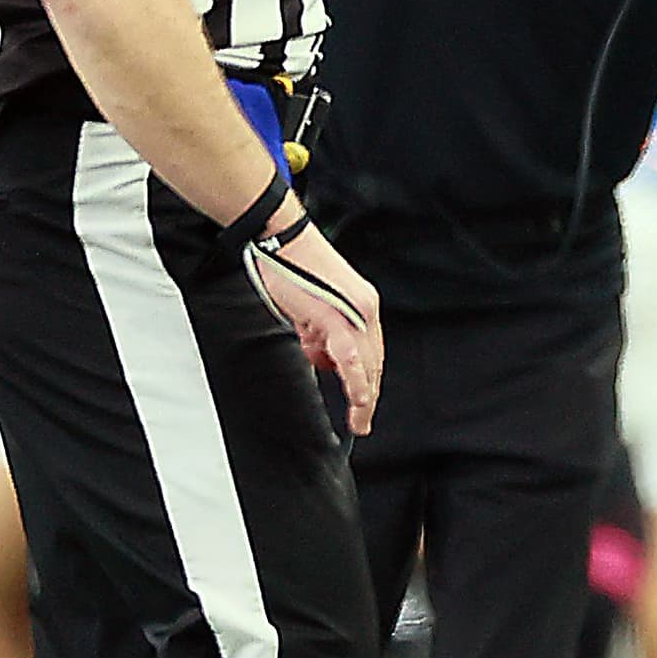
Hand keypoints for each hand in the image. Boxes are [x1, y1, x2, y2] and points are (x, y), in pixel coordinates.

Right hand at [246, 215, 382, 434]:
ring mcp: (354, 312)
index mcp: (364, 305)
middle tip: (363, 421)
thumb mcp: (311, 308)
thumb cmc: (291, 266)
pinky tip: (358, 402)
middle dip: (370, 394)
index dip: (369, 379)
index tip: (364, 401)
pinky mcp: (334, 315)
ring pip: (367, 364)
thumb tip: (322, 360)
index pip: (373, 350)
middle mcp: (366, 308)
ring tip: (360, 421)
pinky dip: (355, 382)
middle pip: (375, 361)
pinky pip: (350, 357)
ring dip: (365, 397)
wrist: (280, 236)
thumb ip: (319, 335)